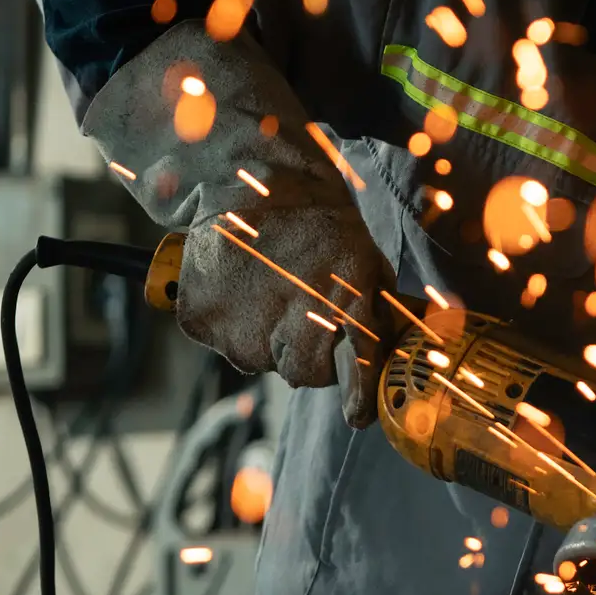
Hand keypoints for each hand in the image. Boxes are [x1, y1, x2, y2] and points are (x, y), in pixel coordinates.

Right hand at [177, 202, 394, 427]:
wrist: (249, 179)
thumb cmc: (318, 221)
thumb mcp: (365, 258)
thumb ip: (378, 311)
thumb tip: (392, 356)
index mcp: (345, 297)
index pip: (357, 365)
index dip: (359, 394)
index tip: (359, 415)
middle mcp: (294, 316)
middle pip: (305, 375)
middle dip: (309, 355)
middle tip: (304, 316)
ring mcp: (242, 323)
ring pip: (261, 362)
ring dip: (268, 339)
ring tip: (268, 292)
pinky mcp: (202, 320)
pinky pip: (223, 345)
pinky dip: (232, 325)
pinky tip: (240, 289)